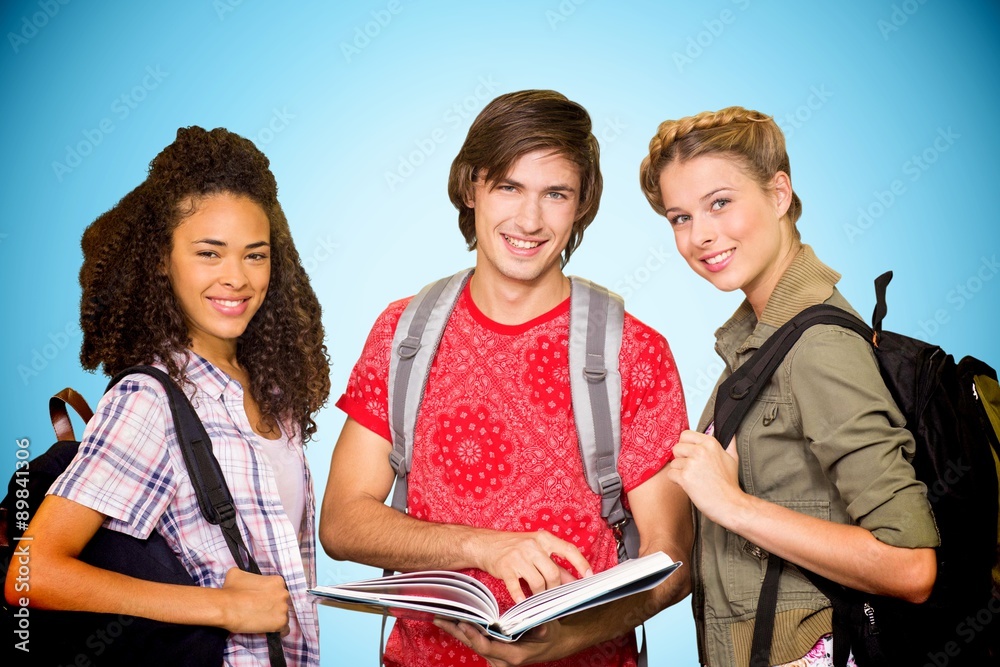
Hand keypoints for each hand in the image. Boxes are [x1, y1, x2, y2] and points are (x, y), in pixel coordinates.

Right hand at [219, 567, 290, 634]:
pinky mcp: (280, 623)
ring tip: (262, 621)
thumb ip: (248, 573)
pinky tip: (270, 630)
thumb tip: (244, 576)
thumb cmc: (231, 589)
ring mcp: (283, 609)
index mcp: (277, 581)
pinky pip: (285, 629)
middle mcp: (283, 593)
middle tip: (260, 611)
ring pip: (283, 615)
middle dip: (273, 606)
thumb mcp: (238, 573)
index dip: (270, 596)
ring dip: (275, 618)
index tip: (261, 601)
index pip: (278, 590)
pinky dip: (279, 631)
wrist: (226, 607)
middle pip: (282, 602)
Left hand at [434, 619, 567, 666]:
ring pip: (472, 644)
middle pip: (474, 645)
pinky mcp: (493, 653)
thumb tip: (538, 627)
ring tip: (440, 618)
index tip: (463, 623)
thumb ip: (541, 630)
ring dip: (456, 631)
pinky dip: (464, 632)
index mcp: (512, 656)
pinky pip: (476, 642)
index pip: (487, 647)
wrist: (553, 645)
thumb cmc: (549, 636)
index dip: (474, 635)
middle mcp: (501, 661)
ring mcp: (496, 659)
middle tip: (439, 618)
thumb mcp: (548, 630)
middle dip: (456, 631)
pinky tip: (452, 622)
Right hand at [474, 531, 592, 603]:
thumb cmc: (515, 547)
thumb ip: (556, 565)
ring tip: (538, 599)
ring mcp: (518, 556)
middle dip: (555, 590)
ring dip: (540, 596)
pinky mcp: (505, 567)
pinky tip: (522, 603)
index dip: (581, 563)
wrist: (486, 544)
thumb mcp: (537, 550)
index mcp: (544, 539)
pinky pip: (517, 587)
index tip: (590, 576)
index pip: (568, 550)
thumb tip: (576, 581)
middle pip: (553, 573)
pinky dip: (521, 598)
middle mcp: (533, 546)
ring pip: (538, 583)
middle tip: (553, 597)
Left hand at [665, 429, 744, 524]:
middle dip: (680, 459)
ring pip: (673, 463)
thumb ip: (729, 443)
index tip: (690, 454)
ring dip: (680, 472)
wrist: (730, 503)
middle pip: (676, 448)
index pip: (685, 435)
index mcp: (710, 443)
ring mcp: (692, 464)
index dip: (685, 445)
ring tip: (694, 480)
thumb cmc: (730, 483)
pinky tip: (689, 485)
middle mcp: (700, 451)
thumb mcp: (733, 458)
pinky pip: (670, 474)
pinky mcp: (685, 477)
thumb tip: (731, 433)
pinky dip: (676, 481)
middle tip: (691, 469)